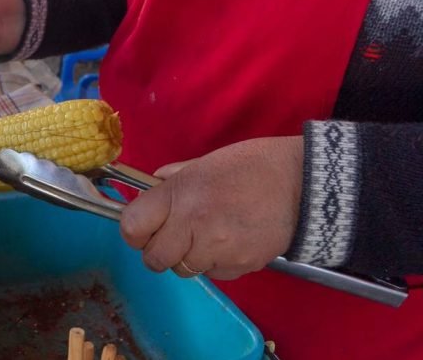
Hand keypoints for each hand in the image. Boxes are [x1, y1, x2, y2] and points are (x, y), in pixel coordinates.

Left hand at [120, 136, 303, 279]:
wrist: (304, 184)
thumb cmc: (252, 166)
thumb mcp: (204, 163)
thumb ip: (173, 179)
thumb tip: (149, 189)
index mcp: (180, 194)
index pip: (132, 227)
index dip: (135, 231)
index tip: (144, 227)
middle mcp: (192, 224)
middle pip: (154, 258)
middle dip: (159, 250)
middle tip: (174, 236)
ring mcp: (216, 249)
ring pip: (183, 269)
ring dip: (188, 258)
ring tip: (207, 236)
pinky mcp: (238, 267)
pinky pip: (212, 274)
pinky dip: (214, 264)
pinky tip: (229, 243)